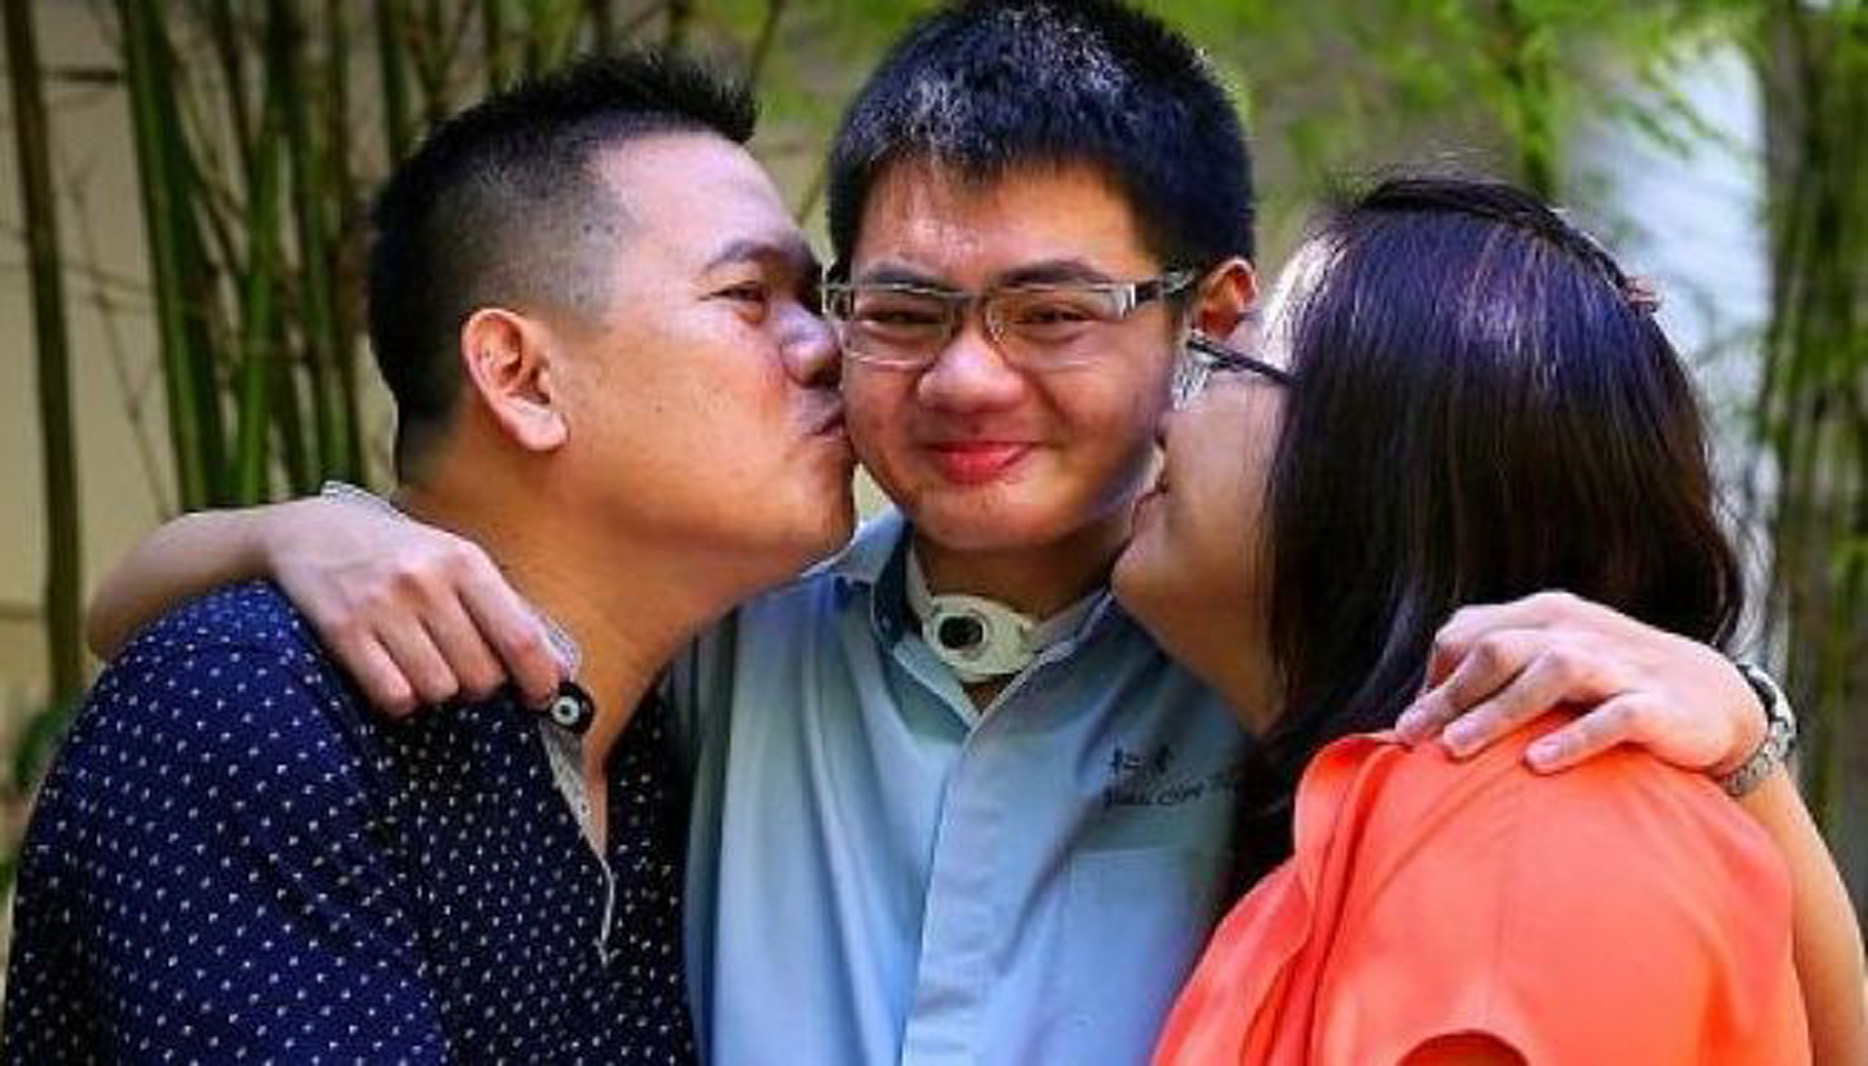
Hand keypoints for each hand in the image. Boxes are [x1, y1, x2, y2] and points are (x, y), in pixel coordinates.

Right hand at [264, 497, 564, 714]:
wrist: (312, 532)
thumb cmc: (400, 554)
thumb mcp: (457, 563)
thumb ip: (509, 612)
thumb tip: (560, 670)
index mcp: (464, 561)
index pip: (519, 635)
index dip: (539, 678)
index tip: (544, 697)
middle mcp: (426, 581)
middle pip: (480, 674)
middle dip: (480, 685)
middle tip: (463, 667)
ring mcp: (382, 606)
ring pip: (439, 690)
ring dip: (438, 691)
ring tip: (425, 663)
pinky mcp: (343, 631)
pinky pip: (394, 696)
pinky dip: (401, 699)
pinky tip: (394, 675)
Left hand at [1394, 591, 1764, 775]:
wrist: (1716, 698)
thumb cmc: (1611, 685)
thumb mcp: (1552, 662)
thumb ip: (1496, 674)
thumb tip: (1420, 715)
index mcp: (1545, 616)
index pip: (1468, 634)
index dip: (1435, 679)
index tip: (1410, 727)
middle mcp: (1576, 632)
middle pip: (1499, 649)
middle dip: (1451, 695)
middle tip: (1413, 739)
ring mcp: (1619, 665)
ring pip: (1551, 673)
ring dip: (1499, 712)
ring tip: (1456, 749)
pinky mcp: (1658, 705)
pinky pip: (1615, 717)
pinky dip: (1574, 738)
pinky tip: (1536, 764)